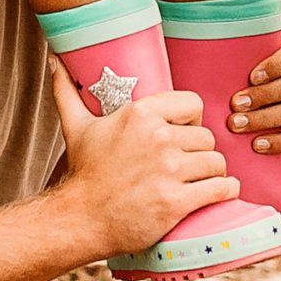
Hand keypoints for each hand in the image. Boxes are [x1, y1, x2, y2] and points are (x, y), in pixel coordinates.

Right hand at [51, 70, 235, 259]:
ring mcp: (170, 170)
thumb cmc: (84, 173)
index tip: (186, 132)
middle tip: (189, 164)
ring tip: (201, 180)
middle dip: (200, 151)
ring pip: (216, 162)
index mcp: (141, 114)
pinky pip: (221, 188)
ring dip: (213, 173)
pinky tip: (221, 191)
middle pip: (207, 137)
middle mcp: (159, 138)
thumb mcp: (76, 126)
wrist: (79, 220)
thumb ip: (68, 91)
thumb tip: (54, 60)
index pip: (194, 104)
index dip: (193, 119)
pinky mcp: (177, 201)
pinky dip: (226, 190)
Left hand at [225, 35, 280, 156]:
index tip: (251, 77)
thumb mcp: (237, 60)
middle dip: (266, 95)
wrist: (243, 110)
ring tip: (237, 125)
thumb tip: (217, 35)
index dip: (278, 63)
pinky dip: (279, 142)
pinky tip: (256, 144)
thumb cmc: (236, 76)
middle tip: (235, 104)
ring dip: (266, 119)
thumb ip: (238, 48)